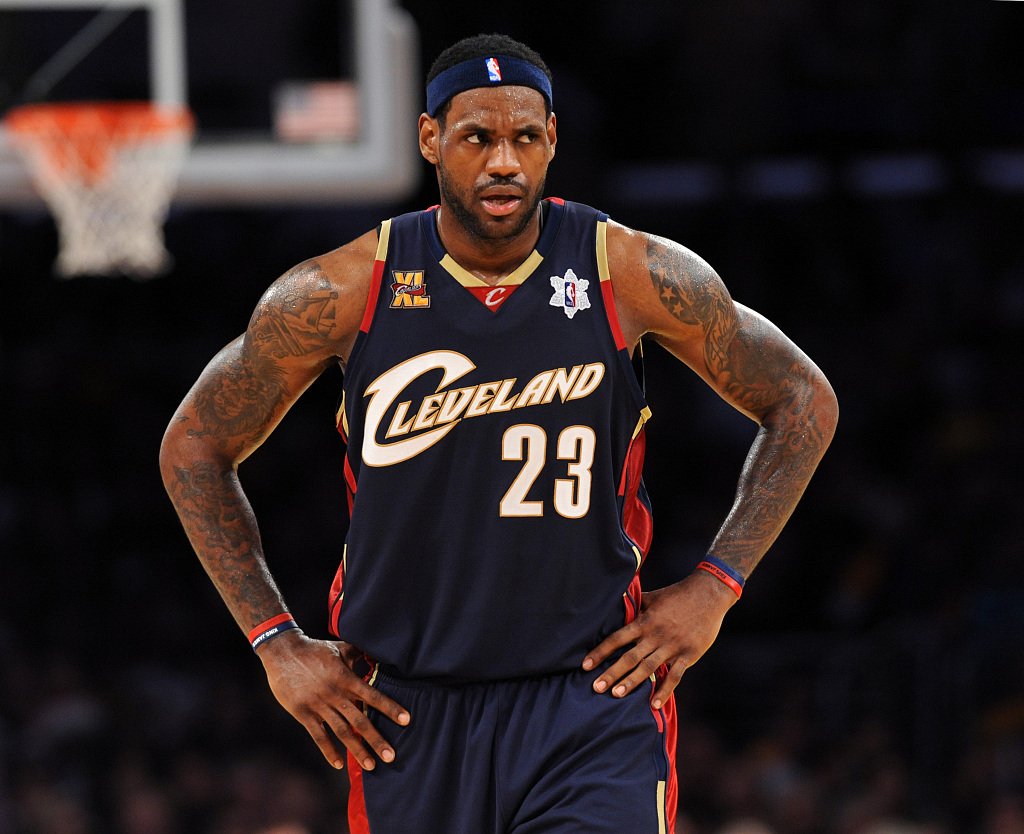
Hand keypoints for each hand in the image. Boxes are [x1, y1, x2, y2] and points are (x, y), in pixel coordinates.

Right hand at [256, 630, 409, 769]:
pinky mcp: (303, 713)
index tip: (406, 720)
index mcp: (346, 679)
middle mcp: (335, 694)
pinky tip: (338, 764)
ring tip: (371, 765)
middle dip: (377, 740)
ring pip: (342, 732)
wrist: (283, 652)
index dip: (390, 708)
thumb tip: (379, 652)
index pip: (373, 696)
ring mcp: (319, 705)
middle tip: (392, 757)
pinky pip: (318, 735)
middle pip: (360, 721)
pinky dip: (328, 750)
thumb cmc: (315, 649)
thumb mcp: (341, 647)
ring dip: (357, 750)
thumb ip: (360, 653)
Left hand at [582, 571, 737, 708]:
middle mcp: (655, 635)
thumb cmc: (677, 595)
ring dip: (631, 682)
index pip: (617, 639)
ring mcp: (672, 646)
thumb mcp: (652, 597)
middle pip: (629, 657)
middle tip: (596, 688)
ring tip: (616, 695)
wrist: (708, 594)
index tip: (586, 665)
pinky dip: (665, 691)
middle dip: (611, 673)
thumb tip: (613, 603)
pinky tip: (653, 705)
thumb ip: (634, 605)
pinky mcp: (688, 655)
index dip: (600, 652)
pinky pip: (675, 676)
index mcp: (644, 621)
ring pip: (648, 668)